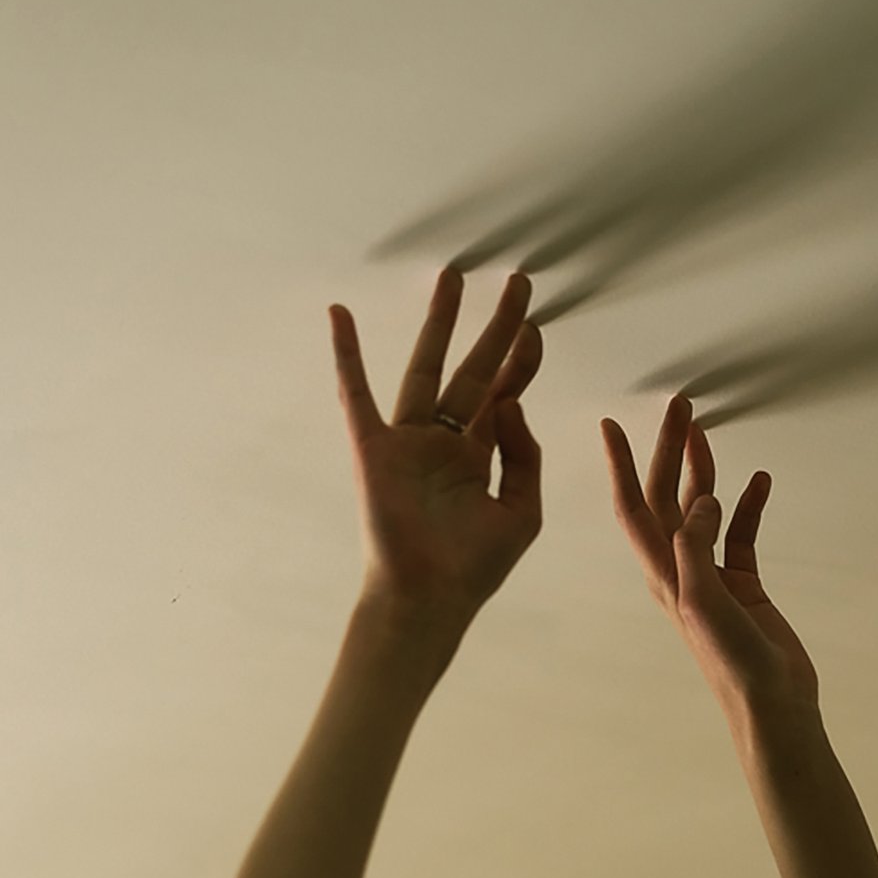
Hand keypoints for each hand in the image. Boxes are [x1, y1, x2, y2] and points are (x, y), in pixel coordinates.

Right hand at [330, 266, 543, 629]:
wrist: (429, 600)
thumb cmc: (472, 568)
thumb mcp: (521, 511)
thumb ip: (525, 456)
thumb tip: (513, 402)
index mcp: (478, 455)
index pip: (504, 393)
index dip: (521, 360)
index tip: (536, 327)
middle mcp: (444, 440)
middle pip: (474, 368)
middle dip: (497, 326)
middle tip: (518, 282)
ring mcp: (408, 440)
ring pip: (426, 367)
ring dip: (440, 322)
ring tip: (453, 276)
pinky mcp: (375, 448)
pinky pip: (357, 393)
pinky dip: (347, 354)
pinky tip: (341, 315)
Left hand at [601, 397, 820, 709]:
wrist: (771, 703)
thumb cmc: (730, 661)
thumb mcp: (702, 600)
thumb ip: (696, 546)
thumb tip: (702, 499)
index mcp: (661, 571)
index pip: (632, 507)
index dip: (620, 465)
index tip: (609, 426)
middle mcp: (679, 566)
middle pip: (667, 496)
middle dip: (668, 450)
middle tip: (678, 408)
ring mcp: (710, 573)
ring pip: (702, 507)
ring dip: (703, 469)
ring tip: (704, 430)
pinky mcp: (742, 582)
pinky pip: (742, 532)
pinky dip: (749, 504)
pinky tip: (760, 480)